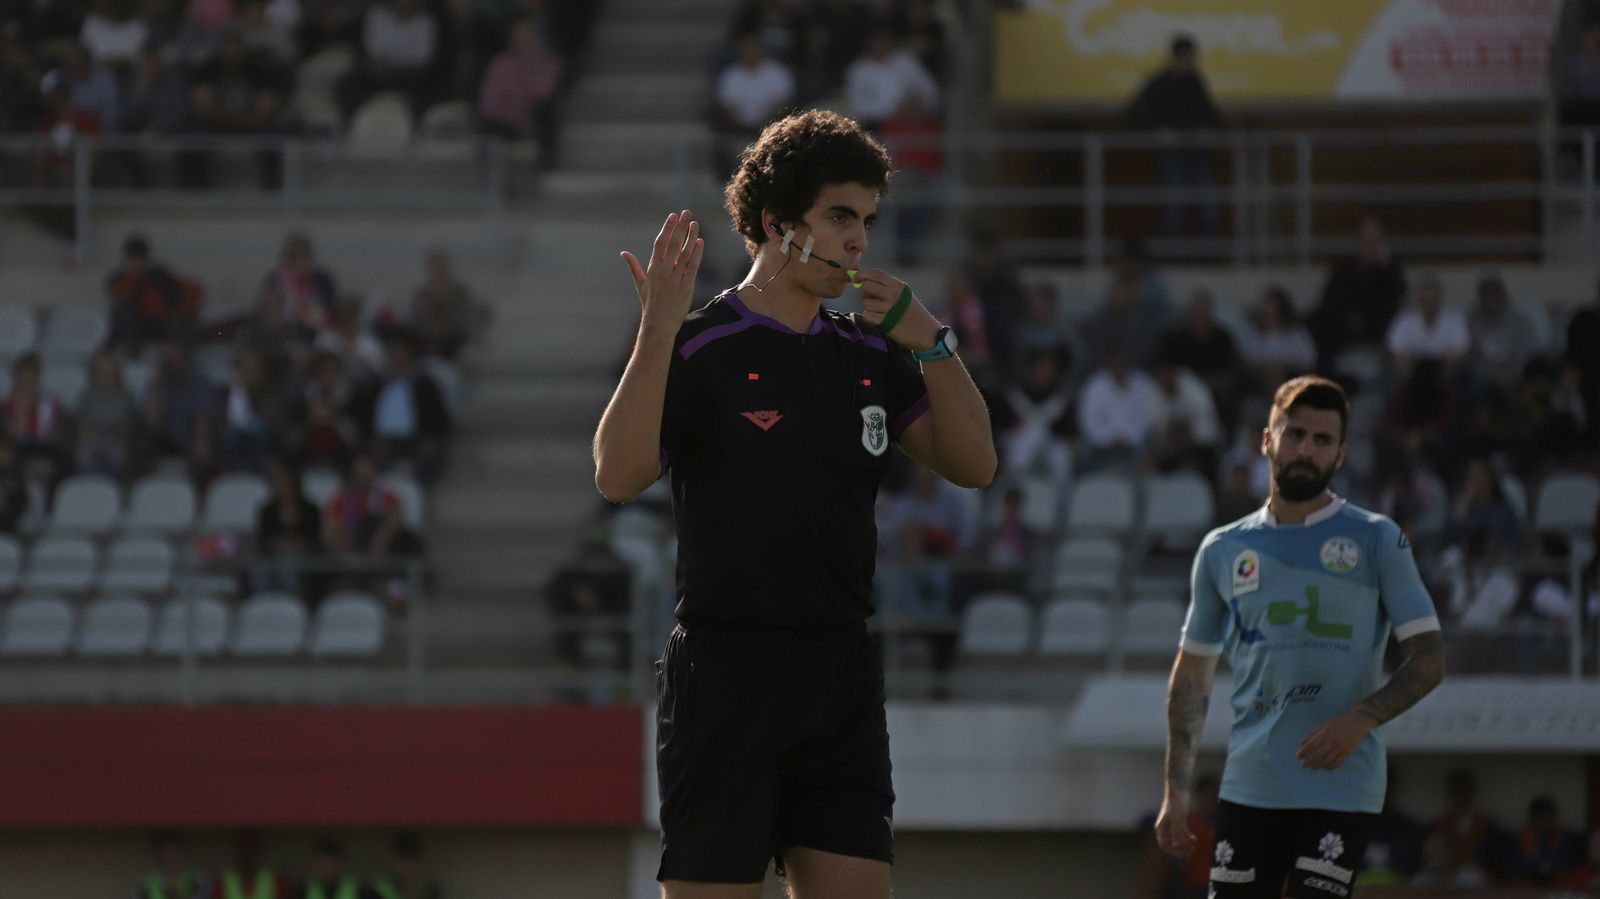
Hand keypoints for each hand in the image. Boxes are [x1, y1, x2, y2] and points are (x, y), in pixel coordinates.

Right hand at [620, 210, 703, 332]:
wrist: (659, 324)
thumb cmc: (649, 304)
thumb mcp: (640, 284)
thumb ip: (633, 266)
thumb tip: (623, 253)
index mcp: (653, 269)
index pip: (661, 243)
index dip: (667, 228)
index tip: (673, 216)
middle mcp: (664, 271)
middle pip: (674, 244)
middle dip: (681, 227)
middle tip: (687, 212)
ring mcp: (676, 278)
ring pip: (685, 253)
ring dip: (691, 237)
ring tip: (695, 224)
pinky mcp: (687, 285)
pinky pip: (693, 266)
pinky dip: (697, 253)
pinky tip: (700, 242)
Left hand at [855, 268, 939, 349]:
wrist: (928, 333)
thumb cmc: (913, 313)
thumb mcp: (904, 295)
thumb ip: (887, 287)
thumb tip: (863, 282)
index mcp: (899, 286)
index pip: (876, 274)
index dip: (862, 274)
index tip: (855, 278)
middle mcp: (894, 295)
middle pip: (867, 286)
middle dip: (865, 292)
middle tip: (872, 299)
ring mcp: (890, 309)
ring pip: (866, 302)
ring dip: (869, 308)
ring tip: (880, 312)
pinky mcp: (886, 323)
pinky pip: (868, 316)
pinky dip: (870, 318)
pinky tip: (879, 320)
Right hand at [1154, 790, 1195, 858]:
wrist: (1179, 790)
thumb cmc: (1175, 803)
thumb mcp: (1177, 819)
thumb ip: (1178, 832)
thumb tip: (1182, 844)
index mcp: (1160, 828)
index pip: (1164, 845)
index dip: (1173, 852)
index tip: (1183, 854)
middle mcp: (1165, 828)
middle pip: (1171, 844)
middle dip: (1181, 849)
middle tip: (1190, 853)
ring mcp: (1173, 825)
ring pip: (1178, 840)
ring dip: (1186, 845)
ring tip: (1194, 847)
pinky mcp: (1180, 822)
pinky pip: (1183, 834)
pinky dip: (1189, 838)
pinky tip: (1195, 839)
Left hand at [1297, 711, 1372, 769]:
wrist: (1357, 723)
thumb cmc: (1338, 723)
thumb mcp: (1323, 725)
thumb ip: (1312, 734)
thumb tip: (1301, 743)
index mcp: (1325, 733)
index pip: (1310, 745)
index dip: (1302, 752)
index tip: (1298, 756)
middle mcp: (1332, 741)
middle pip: (1317, 756)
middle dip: (1308, 762)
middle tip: (1303, 764)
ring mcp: (1341, 748)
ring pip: (1326, 762)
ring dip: (1317, 766)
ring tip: (1312, 767)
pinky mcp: (1347, 753)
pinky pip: (1336, 764)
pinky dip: (1328, 767)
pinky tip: (1323, 767)